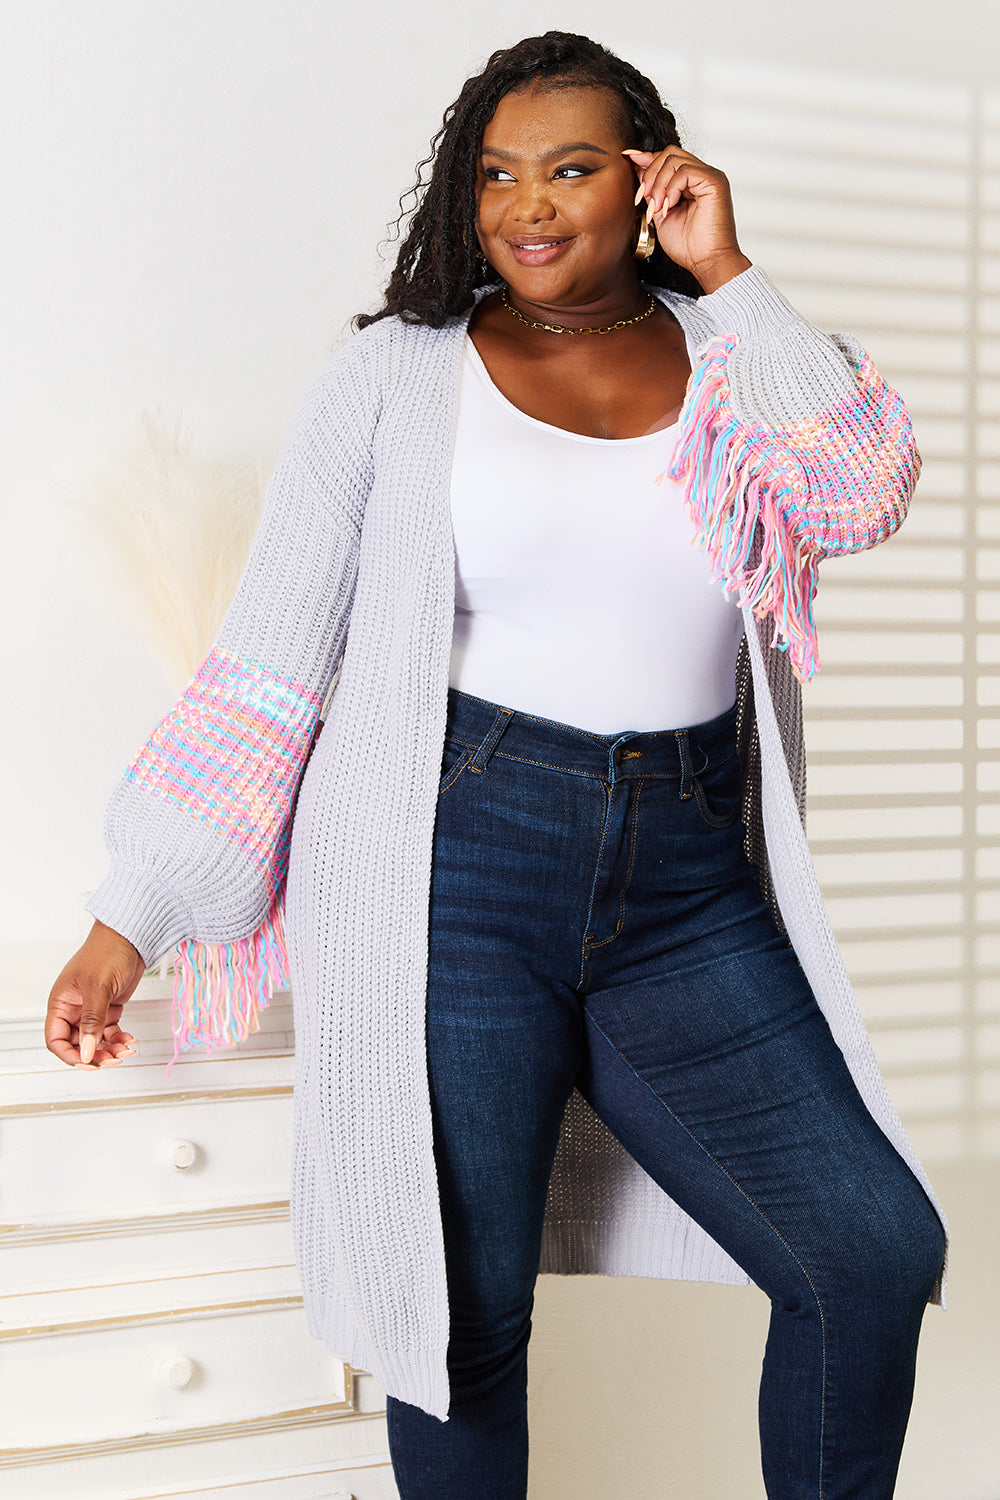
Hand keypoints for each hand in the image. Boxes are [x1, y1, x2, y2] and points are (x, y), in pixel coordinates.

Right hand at [45, 920, 144, 1067]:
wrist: (132, 937)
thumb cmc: (107, 951)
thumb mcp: (97, 988)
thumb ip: (92, 1022)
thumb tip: (85, 1052)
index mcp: (61, 1003)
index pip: (56, 1039)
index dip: (69, 1055)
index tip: (87, 1062)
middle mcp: (74, 1008)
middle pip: (77, 1043)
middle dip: (94, 1054)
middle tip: (113, 1058)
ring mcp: (92, 1009)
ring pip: (95, 1040)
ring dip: (109, 1049)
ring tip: (125, 1050)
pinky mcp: (109, 1007)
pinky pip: (110, 1031)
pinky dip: (119, 1038)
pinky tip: (130, 1040)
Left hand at [622, 146, 751, 292]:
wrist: (706, 262)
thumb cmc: (688, 246)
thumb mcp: (660, 213)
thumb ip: (652, 191)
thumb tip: (638, 167)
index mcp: (691, 182)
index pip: (667, 158)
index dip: (646, 158)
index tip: (628, 159)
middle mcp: (702, 174)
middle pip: (669, 153)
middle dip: (650, 173)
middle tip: (643, 198)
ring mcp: (710, 176)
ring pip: (674, 159)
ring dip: (658, 184)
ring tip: (657, 208)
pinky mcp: (715, 181)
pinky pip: (685, 171)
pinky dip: (671, 188)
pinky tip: (669, 206)